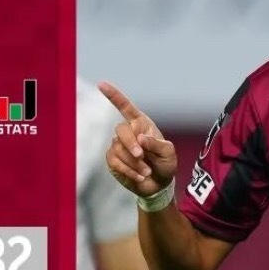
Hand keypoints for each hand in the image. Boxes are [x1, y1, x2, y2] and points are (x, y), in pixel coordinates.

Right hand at [98, 81, 178, 196]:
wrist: (159, 185)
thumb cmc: (165, 164)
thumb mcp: (168, 153)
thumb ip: (156, 144)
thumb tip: (140, 138)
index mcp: (141, 124)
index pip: (125, 107)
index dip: (113, 96)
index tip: (100, 84)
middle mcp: (128, 132)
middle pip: (121, 130)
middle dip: (130, 144)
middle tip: (141, 156)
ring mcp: (118, 146)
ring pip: (118, 149)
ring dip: (134, 163)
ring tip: (147, 172)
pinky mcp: (113, 161)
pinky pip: (115, 162)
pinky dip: (128, 171)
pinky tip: (139, 176)